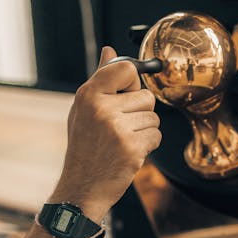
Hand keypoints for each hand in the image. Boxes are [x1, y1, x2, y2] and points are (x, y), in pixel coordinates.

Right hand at [51, 46, 160, 220]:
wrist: (81, 187)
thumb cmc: (84, 147)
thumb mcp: (84, 110)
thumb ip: (100, 80)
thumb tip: (110, 50)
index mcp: (89, 95)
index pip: (126, 68)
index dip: (133, 81)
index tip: (127, 93)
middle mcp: (102, 108)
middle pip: (147, 96)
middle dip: (140, 112)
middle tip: (121, 128)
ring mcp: (117, 128)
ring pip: (153, 117)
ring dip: (144, 131)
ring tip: (122, 142)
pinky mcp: (131, 147)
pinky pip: (156, 136)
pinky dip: (148, 146)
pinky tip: (129, 152)